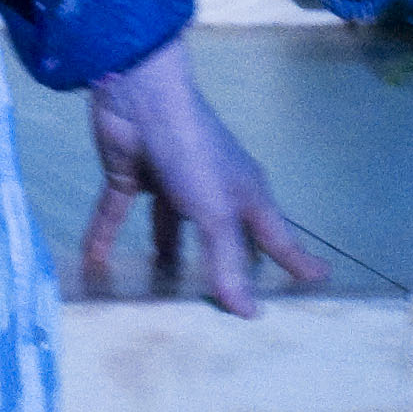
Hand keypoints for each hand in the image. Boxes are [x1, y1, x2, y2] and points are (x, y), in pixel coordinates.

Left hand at [82, 36, 327, 317]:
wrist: (140, 98)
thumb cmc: (192, 151)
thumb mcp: (216, 213)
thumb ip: (228, 262)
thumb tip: (249, 313)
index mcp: (245, 194)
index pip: (277, 238)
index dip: (297, 261)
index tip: (319, 279)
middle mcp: (212, 189)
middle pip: (226, 235)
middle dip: (229, 262)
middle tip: (235, 296)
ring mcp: (171, 181)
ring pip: (169, 227)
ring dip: (164, 254)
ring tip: (160, 290)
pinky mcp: (132, 175)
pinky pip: (117, 212)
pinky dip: (104, 234)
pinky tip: (93, 263)